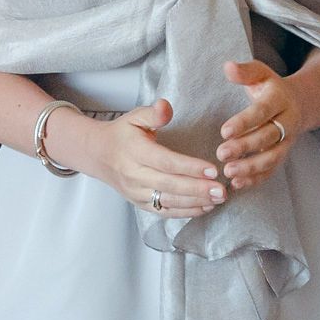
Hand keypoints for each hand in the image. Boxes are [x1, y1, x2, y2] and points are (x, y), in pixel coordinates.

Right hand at [52, 98, 225, 220]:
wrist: (98, 155)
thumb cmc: (122, 134)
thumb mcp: (135, 117)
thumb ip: (153, 113)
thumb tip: (166, 107)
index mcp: (135, 151)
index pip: (166, 162)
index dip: (190, 167)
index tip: (213, 169)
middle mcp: (134, 175)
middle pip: (170, 185)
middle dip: (198, 189)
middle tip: (222, 190)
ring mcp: (136, 192)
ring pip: (168, 202)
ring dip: (195, 202)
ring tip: (218, 199)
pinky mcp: (140, 204)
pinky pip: (164, 211)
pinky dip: (185, 212)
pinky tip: (205, 207)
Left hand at [214, 60, 307, 194]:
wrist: (298, 104)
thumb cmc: (270, 87)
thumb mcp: (261, 73)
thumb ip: (245, 71)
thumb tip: (228, 67)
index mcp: (280, 99)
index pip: (262, 112)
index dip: (244, 122)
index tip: (224, 131)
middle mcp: (287, 122)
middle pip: (268, 137)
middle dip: (245, 147)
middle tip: (221, 153)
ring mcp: (287, 142)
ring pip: (272, 158)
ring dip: (251, 168)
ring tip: (228, 172)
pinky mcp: (282, 155)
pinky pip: (271, 171)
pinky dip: (256, 179)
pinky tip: (237, 184)